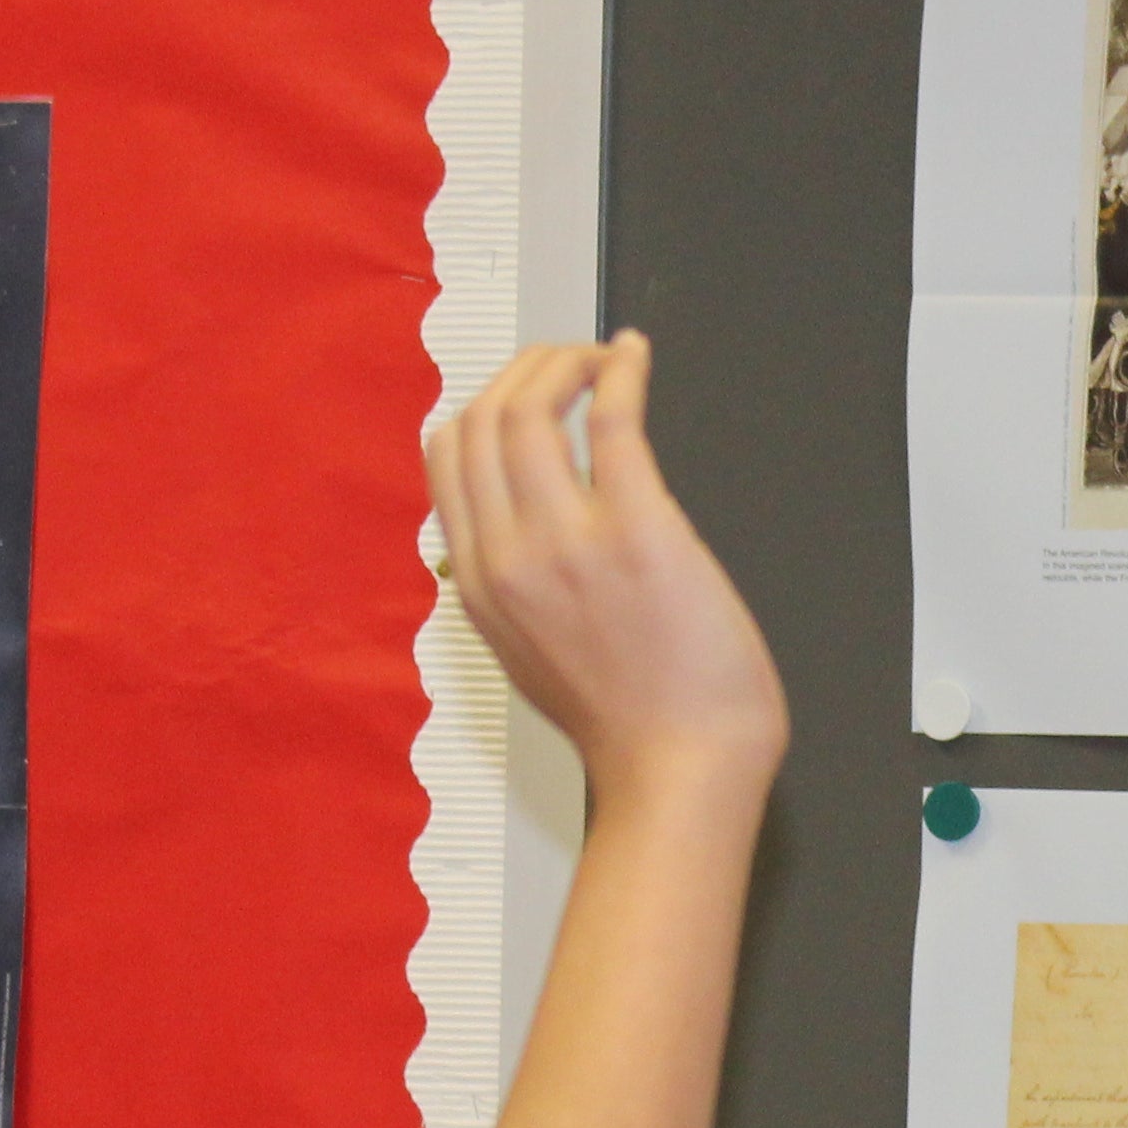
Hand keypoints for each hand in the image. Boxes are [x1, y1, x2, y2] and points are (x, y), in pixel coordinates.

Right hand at [430, 335, 786, 803]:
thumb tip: (488, 550)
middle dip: (525, 369)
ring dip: (566, 361)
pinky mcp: (636, 531)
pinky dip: (620, 371)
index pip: (445, 456)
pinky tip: (634, 357)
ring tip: (602, 358)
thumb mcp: (526, 658)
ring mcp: (566, 541)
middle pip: (480, 417)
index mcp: (477, 583)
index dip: (483, 402)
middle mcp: (507, 555)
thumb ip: (505, 595)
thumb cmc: (629, 723)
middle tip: (570, 361)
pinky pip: (610, 420)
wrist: (681, 770)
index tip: (524, 390)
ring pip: (528, 406)